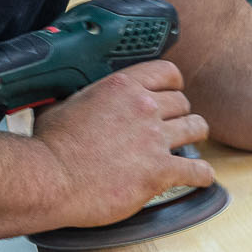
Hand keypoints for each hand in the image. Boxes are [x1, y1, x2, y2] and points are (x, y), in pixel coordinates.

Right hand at [33, 60, 214, 227]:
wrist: (50, 178)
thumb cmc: (49, 146)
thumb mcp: (61, 105)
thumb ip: (78, 99)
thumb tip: (68, 99)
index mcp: (122, 87)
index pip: (167, 72)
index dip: (172, 84)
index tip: (171, 92)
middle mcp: (144, 107)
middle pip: (182, 102)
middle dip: (179, 114)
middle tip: (172, 126)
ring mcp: (154, 139)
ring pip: (196, 128)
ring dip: (194, 136)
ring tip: (190, 145)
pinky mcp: (160, 171)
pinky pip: (197, 170)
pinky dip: (202, 175)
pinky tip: (201, 178)